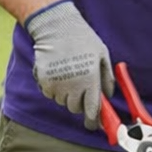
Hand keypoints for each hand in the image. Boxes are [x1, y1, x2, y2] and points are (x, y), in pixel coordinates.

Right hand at [25, 0, 113, 129]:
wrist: (57, 27)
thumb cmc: (83, 40)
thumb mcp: (102, 56)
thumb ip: (107, 79)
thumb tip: (108, 98)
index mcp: (90, 81)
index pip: (92, 111)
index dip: (94, 121)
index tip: (94, 124)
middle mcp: (72, 86)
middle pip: (75, 108)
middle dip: (79, 102)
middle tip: (81, 87)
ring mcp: (56, 85)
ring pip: (62, 101)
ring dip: (66, 94)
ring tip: (69, 73)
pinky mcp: (44, 81)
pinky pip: (50, 93)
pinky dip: (54, 87)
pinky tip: (58, 71)